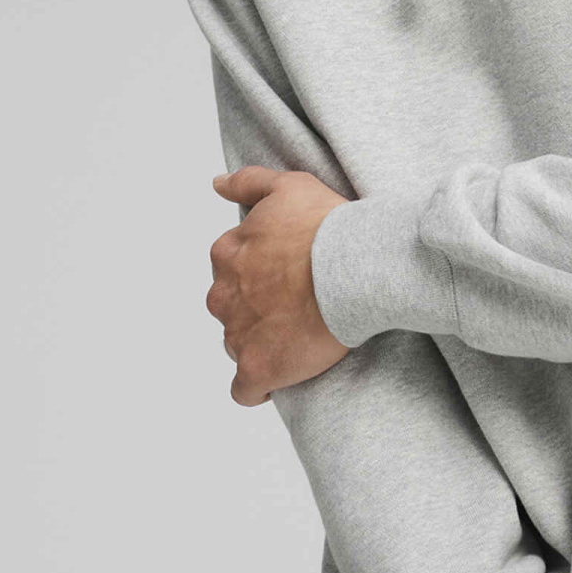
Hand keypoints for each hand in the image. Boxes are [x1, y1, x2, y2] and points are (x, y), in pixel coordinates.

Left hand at [206, 167, 351, 403]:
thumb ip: (247, 183)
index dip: (260, 276)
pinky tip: (280, 380)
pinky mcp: (256, 369)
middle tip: (296, 308)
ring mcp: (237, 334)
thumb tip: (216, 184)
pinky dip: (258, 387)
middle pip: (231, 309)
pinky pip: (245, 390)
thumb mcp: (287, 186)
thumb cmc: (327, 226)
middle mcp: (223, 294)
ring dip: (261, 344)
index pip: (231, 272)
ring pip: (238, 345)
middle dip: (256, 311)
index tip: (288, 279)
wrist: (355, 267)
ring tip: (298, 340)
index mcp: (227, 254)